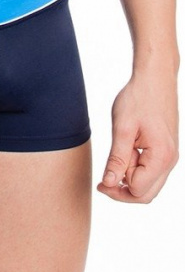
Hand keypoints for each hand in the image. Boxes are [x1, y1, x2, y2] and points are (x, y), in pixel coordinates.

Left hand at [97, 70, 178, 202]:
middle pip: (146, 194)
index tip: (101, 179)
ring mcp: (170, 156)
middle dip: (123, 190)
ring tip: (116, 158)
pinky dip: (136, 169)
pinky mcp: (166, 150)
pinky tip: (125, 153)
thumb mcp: (122, 128)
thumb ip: (116, 159)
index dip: (117, 188)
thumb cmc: (138, 97)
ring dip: (130, 178)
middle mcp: (170, 161)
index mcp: (161, 157)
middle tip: (104, 179)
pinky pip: (152, 171)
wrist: (155, 77)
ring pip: (149, 184)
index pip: (138, 191)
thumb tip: (109, 184)